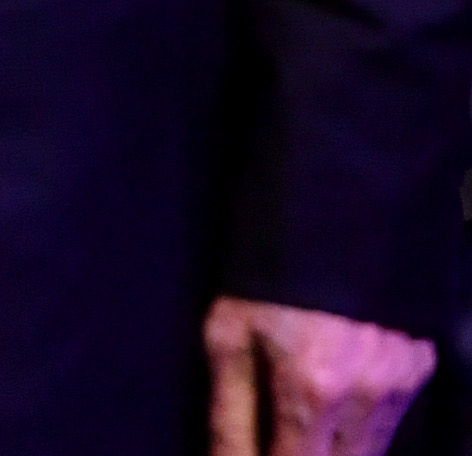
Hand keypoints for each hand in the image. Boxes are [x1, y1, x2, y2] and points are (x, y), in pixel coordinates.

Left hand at [207, 296, 434, 455]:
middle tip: (277, 437)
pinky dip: (366, 418)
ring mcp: (401, 381)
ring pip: (370, 447)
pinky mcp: (421, 365)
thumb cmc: (265, 275)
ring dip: (335, 445)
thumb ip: (230, 411)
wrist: (328, 217)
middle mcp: (367, 394)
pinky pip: (394, 415)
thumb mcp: (228, 334)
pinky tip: (339, 393)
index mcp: (313, 389)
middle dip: (301, 455)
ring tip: (301, 418)